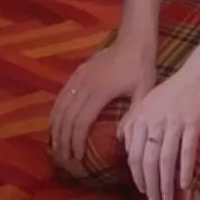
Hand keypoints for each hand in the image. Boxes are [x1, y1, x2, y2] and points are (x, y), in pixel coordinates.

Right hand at [50, 38, 156, 162]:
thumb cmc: (141, 68)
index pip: (81, 122)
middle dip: (63, 140)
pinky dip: (56, 113)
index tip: (77, 157)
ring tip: (56, 146)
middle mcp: (84, 86)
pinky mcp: (76, 74)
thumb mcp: (144, 92)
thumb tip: (120, 139)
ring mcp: (78, 78)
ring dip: (56, 128)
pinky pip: (61, 96)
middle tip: (64, 158)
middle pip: (67, 118)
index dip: (77, 141)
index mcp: (100, 92)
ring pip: (60, 107)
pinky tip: (55, 125)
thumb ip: (133, 115)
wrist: (133, 40)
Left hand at [118, 67, 199, 199]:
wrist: (198, 73)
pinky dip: (184, 169)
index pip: (134, 153)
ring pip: (165, 158)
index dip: (137, 175)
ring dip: (165, 182)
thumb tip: (123, 145)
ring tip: (166, 198)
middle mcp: (153, 120)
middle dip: (149, 184)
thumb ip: (133, 123)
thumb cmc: (173, 91)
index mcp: (141, 117)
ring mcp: (173, 121)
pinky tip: (183, 185)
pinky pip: (186, 150)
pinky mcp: (192, 122)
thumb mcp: (147, 103)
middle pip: (148, 159)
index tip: (142, 190)